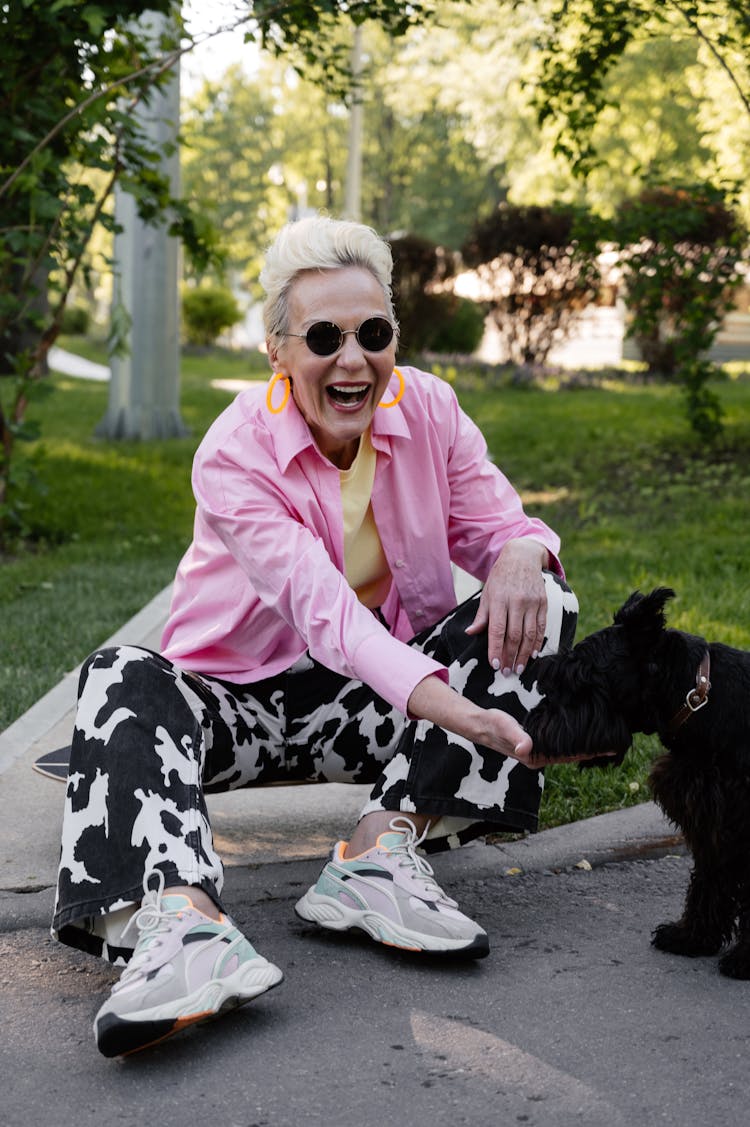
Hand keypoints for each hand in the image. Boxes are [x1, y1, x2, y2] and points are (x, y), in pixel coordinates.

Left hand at [465, 539, 548, 673]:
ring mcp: (532, 602)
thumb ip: (482, 615)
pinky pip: (541, 627)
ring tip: (519, 668)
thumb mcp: (487, 593)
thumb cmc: (501, 577)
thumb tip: (471, 633)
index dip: (496, 649)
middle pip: (514, 635)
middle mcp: (517, 601)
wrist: (522, 557)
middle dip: (510, 656)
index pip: (497, 629)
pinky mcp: (543, 603)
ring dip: (524, 654)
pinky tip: (533, 654)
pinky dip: (538, 642)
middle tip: (507, 673)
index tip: (495, 665)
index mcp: (499, 599)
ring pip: (529, 634)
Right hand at [475, 709, 616, 767]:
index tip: (610, 748)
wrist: (480, 725)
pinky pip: (559, 746)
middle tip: (616, 745)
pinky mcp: (535, 745)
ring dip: (583, 748)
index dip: (589, 752)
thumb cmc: (492, 725)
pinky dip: (572, 743)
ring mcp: (537, 753)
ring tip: (603, 742)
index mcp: (534, 758)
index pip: (568, 756)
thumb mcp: (505, 727)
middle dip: (591, 752)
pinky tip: (580, 736)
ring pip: (566, 752)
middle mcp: (538, 759)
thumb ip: (516, 738)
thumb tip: (525, 748)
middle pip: (571, 756)